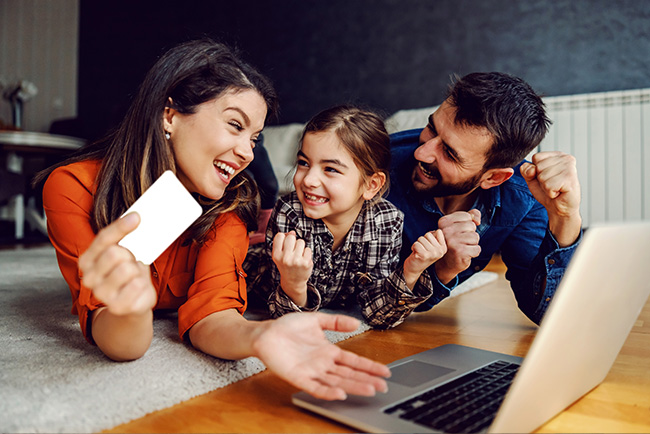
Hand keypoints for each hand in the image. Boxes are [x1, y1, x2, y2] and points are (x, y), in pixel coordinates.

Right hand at [78, 213, 156, 315]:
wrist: (132, 305)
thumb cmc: (128, 275)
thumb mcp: (124, 254)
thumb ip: (125, 238)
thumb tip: (137, 217)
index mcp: (86, 261)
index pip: (103, 238)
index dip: (120, 226)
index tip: (136, 217)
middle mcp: (89, 278)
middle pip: (114, 253)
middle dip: (129, 255)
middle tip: (131, 263)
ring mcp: (102, 294)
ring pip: (127, 269)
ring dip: (137, 271)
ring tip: (134, 277)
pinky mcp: (117, 306)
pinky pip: (137, 285)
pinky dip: (143, 285)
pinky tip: (137, 289)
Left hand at [253, 312, 390, 399]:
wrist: (265, 333)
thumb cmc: (287, 327)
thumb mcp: (316, 320)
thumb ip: (336, 322)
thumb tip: (356, 323)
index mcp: (329, 352)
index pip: (354, 361)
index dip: (369, 366)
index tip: (385, 371)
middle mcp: (323, 364)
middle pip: (349, 374)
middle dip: (367, 380)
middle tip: (383, 387)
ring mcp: (312, 372)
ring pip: (337, 382)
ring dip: (353, 387)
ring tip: (369, 390)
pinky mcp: (298, 377)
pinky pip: (315, 387)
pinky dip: (327, 391)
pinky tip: (339, 393)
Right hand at [272, 231, 312, 305]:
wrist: (293, 281)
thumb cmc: (286, 266)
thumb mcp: (279, 255)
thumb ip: (282, 243)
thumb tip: (292, 232)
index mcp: (276, 255)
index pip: (279, 236)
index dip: (283, 237)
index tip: (285, 243)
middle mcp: (285, 258)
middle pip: (291, 237)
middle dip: (293, 241)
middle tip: (293, 250)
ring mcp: (296, 260)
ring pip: (301, 242)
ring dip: (300, 247)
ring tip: (298, 255)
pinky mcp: (306, 262)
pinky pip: (308, 249)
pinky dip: (306, 253)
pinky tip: (303, 259)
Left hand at [403, 229, 446, 288]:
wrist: (414, 268)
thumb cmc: (422, 254)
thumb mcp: (432, 246)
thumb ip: (435, 238)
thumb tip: (435, 231)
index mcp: (444, 248)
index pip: (438, 231)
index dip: (430, 236)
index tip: (429, 245)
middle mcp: (440, 251)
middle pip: (428, 234)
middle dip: (422, 240)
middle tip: (422, 249)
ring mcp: (433, 253)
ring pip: (421, 238)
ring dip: (417, 244)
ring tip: (419, 252)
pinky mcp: (424, 255)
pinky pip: (416, 243)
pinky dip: (413, 247)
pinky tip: (416, 254)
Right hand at [434, 210, 480, 283]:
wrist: (446, 263)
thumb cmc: (454, 242)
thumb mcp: (458, 225)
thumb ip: (470, 215)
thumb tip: (477, 220)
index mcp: (444, 222)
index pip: (467, 216)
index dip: (467, 225)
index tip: (458, 232)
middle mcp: (446, 231)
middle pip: (472, 226)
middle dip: (470, 234)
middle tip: (461, 241)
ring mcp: (453, 241)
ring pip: (475, 237)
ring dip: (472, 244)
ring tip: (463, 247)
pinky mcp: (460, 252)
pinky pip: (477, 249)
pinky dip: (474, 252)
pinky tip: (465, 254)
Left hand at [521, 152, 581, 245]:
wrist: (559, 208)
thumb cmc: (548, 192)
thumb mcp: (532, 179)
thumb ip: (526, 170)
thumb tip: (531, 169)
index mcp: (557, 155)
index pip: (536, 157)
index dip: (536, 171)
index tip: (547, 177)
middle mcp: (566, 158)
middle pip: (538, 166)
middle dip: (541, 180)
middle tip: (552, 185)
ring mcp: (569, 168)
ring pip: (543, 176)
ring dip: (546, 187)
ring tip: (556, 188)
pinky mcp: (570, 179)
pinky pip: (549, 186)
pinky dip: (550, 192)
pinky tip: (559, 192)